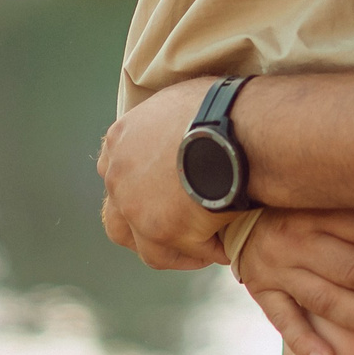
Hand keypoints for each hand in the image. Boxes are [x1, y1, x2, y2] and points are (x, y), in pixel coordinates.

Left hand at [98, 80, 231, 268]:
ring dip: (172, 250)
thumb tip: (178, 133)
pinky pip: (184, 252)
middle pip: (118, 217)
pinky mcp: (162, 230)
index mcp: (119, 140)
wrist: (236, 126)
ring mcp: (136, 207)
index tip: (164, 194)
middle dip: (144, 228)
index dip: (140, 188)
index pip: (117, 174)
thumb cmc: (219, 105)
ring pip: (146, 246)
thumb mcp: (178, 102)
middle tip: (174, 229)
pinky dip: (203, 252)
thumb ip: (163, 124)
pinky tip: (224, 247)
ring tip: (201, 248)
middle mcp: (117, 176)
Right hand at [241, 210, 353, 354]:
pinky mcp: (263, 292)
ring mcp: (279, 270)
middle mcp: (297, 241)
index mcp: (314, 211)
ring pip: (327, 299)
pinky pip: (285, 322)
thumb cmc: (293, 202)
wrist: (234, 213)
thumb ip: (353, 198)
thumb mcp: (318, 191)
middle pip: (353, 267)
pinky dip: (305, 344)